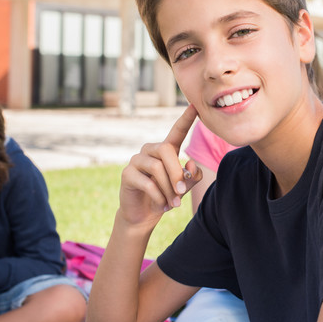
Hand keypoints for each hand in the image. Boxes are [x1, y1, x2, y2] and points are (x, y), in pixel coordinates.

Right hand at [118, 105, 202, 227]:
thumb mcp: (184, 187)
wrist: (145, 215)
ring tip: (173, 204)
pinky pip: (147, 182)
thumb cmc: (166, 196)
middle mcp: (150, 150)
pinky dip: (159, 196)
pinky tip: (162, 205)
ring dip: (169, 189)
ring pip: (157, 168)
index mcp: (166, 150)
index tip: (195, 106)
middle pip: (166, 150)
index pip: (177, 131)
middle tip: (181, 192)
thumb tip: (191, 165)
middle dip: (177, 172)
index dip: (186, 119)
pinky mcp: (127, 174)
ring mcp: (136, 160)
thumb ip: (192, 176)